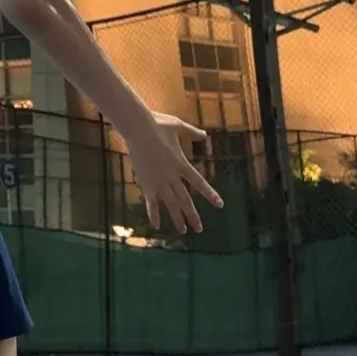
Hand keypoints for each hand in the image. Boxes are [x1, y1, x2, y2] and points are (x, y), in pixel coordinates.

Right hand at [125, 113, 222, 235]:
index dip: (210, 194)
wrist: (137, 128)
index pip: (199, 183)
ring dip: (177, 218)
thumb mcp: (179, 126)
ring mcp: (158, 181)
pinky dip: (154, 214)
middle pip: (185, 200)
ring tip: (182, 231)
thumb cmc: (158, 124)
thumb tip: (204, 136)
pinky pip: (151, 202)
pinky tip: (157, 225)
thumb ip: (192, 133)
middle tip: (199, 229)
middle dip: (192, 215)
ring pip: (170, 204)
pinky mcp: (145, 182)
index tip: (219, 205)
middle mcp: (171, 176)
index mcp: (181, 164)